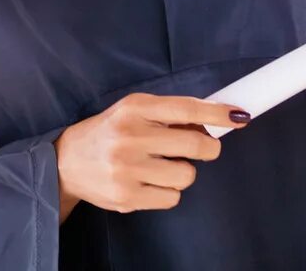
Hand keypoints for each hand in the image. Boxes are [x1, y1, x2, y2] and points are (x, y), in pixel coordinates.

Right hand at [55, 93, 238, 218]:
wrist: (66, 163)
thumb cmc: (108, 133)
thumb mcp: (133, 112)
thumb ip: (168, 115)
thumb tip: (214, 121)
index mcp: (134, 109)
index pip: (185, 108)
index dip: (216, 113)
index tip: (238, 116)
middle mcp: (130, 136)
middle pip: (195, 145)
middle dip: (210, 147)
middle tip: (207, 147)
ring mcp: (128, 169)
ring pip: (187, 175)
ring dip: (184, 171)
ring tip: (164, 165)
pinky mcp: (127, 197)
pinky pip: (172, 198)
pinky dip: (169, 190)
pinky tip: (151, 181)